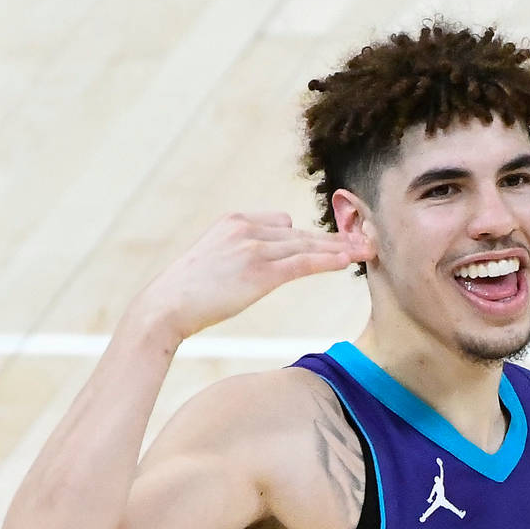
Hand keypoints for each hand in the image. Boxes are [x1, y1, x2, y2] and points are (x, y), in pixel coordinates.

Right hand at [133, 212, 371, 342]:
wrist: (165, 306)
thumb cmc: (182, 293)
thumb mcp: (210, 261)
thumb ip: (235, 255)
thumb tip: (251, 267)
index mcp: (233, 222)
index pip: (281, 223)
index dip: (306, 237)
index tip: (329, 242)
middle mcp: (246, 229)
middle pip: (299, 232)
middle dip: (332, 239)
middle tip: (362, 240)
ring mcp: (254, 248)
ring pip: (306, 246)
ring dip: (338, 249)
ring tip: (365, 251)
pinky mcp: (260, 271)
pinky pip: (303, 263)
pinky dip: (328, 261)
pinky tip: (347, 261)